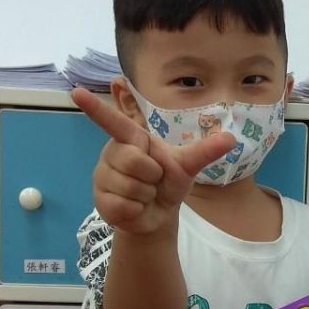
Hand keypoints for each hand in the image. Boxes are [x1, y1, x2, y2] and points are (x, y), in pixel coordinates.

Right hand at [71, 86, 235, 237]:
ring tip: (144, 194)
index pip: (113, 121)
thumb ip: (205, 151)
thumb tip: (232, 138)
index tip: (76, 92)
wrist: (157, 215)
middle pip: (134, 161)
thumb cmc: (168, 183)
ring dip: (145, 195)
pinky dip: (136, 210)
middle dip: (153, 176)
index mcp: (131, 139)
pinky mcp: (100, 200)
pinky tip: (135, 208)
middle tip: (153, 180)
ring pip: (130, 186)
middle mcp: (112, 154)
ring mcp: (103, 177)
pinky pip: (123, 205)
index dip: (95, 108)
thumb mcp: (187, 166)